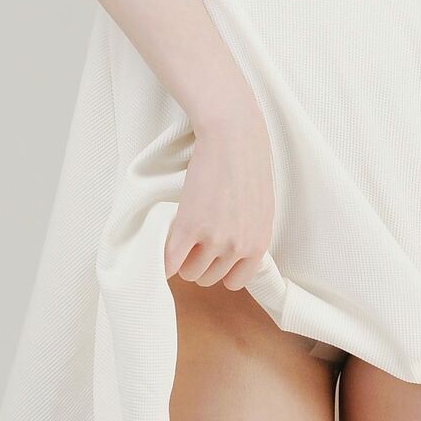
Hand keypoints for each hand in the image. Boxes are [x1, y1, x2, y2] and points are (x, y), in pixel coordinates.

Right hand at [165, 102, 274, 289]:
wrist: (233, 138)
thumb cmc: (247, 165)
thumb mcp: (259, 208)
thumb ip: (248, 234)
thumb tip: (231, 251)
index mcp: (258, 244)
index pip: (234, 281)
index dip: (218, 271)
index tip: (209, 258)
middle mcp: (239, 246)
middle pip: (208, 278)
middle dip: (197, 264)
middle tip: (190, 243)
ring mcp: (215, 239)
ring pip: (189, 272)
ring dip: (180, 261)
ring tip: (180, 239)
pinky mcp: (191, 226)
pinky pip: (170, 261)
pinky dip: (162, 262)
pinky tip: (161, 250)